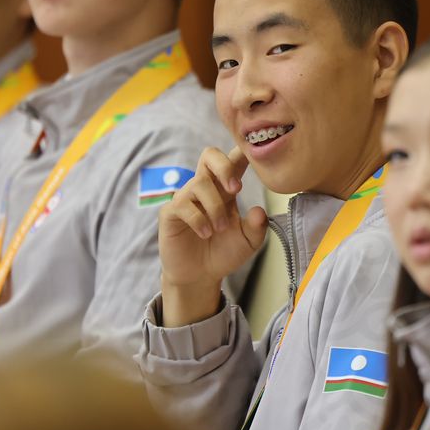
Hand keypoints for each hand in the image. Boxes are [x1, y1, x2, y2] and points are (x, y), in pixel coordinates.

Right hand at [158, 145, 267, 326]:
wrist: (201, 276)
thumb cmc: (223, 253)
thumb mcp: (248, 242)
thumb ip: (257, 227)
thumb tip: (259, 211)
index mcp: (225, 189)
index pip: (232, 161)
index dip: (241, 152)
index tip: (252, 155)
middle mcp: (205, 189)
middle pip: (209, 155)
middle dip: (224, 166)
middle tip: (236, 189)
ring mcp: (186, 198)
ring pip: (199, 183)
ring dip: (214, 207)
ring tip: (219, 228)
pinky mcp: (170, 213)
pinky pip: (182, 205)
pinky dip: (198, 219)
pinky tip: (205, 233)